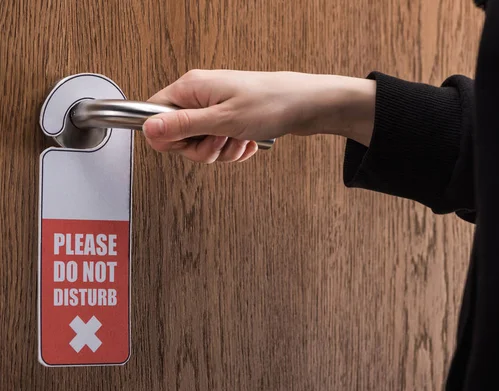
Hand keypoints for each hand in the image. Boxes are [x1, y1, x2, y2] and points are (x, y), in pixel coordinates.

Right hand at [143, 70, 375, 162]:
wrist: (305, 105)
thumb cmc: (270, 104)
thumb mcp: (222, 120)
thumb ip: (183, 126)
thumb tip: (149, 129)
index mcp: (191, 88)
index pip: (154, 115)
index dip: (169, 137)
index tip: (190, 143)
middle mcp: (200, 95)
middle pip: (179, 135)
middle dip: (202, 148)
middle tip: (221, 140)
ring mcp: (215, 107)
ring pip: (202, 143)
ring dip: (221, 150)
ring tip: (239, 139)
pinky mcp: (229, 118)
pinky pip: (220, 144)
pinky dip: (234, 148)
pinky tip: (247, 141)